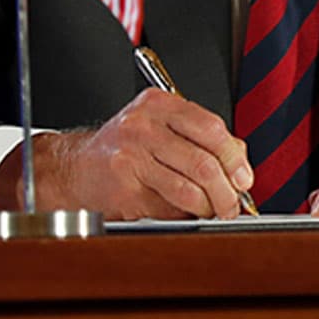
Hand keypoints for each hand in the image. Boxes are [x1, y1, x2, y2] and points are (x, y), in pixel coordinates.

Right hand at [0, 89, 253, 218]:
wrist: (74, 168)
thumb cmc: (124, 149)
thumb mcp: (162, 129)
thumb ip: (203, 141)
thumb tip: (241, 169)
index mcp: (158, 104)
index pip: (211, 128)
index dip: (235, 158)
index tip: (244, 178)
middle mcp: (143, 126)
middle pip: (203, 161)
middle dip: (226, 190)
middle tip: (233, 203)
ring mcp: (130, 156)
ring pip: (188, 187)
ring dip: (209, 206)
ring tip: (214, 211)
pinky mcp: (123, 186)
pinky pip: (168, 205)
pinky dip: (185, 214)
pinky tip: (188, 213)